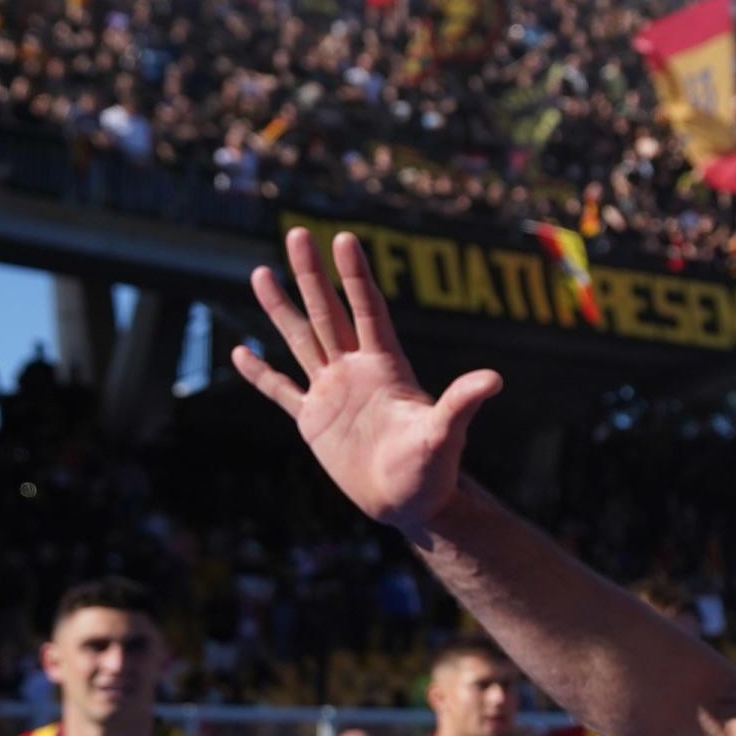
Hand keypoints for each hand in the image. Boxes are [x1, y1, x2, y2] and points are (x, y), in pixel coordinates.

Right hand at [231, 228, 504, 539]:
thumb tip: (494, 380)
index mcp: (386, 368)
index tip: (344, 238)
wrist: (412, 504)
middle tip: (298, 231)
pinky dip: (261, 374)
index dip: (355, 276)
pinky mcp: (314, 421)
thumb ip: (461, 404)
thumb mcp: (445, 435)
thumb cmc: (434, 471)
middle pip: (328, 313)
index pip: (367, 310)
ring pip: (301, 340)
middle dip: (312, 275)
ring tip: (260, 272)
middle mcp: (356, 371)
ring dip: (281, 308)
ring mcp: (333, 393)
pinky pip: (282, 390)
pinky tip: (241, 351)